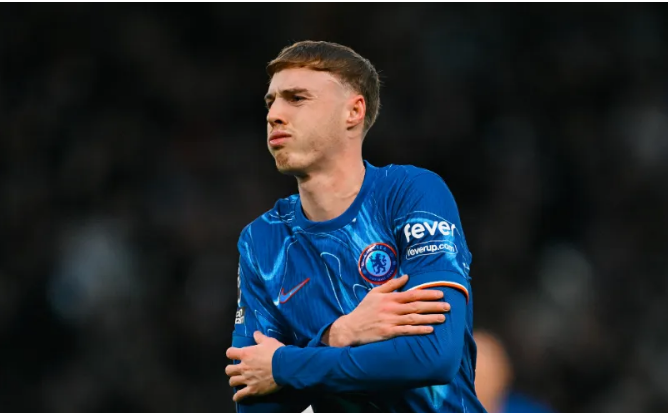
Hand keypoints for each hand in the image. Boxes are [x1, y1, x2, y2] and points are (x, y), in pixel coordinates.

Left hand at [225, 331, 284, 401]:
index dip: (231, 353)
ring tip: (239, 380)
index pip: (229, 353)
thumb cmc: (276, 352)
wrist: (284, 366)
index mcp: (246, 354)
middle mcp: (243, 367)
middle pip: (228, 370)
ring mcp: (247, 379)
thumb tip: (255, 333)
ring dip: (235, 381)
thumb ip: (260, 337)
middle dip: (231, 369)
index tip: (235, 354)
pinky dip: (238, 396)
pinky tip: (237, 396)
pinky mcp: (252, 389)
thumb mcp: (268, 341)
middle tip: (237, 369)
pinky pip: (240, 395)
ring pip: (232, 381)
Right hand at [323, 274, 449, 346]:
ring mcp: (391, 321)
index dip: (428, 293)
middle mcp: (392, 309)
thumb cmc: (364, 309)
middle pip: (416, 306)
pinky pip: (407, 331)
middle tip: (448, 306)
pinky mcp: (389, 333)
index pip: (412, 294)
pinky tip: (429, 329)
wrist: (351, 327)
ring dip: (430, 318)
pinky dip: (418, 330)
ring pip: (414, 319)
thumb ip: (391, 284)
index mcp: (389, 298)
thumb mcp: (375, 292)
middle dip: (434, 305)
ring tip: (443, 318)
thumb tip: (406, 276)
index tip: (441, 293)